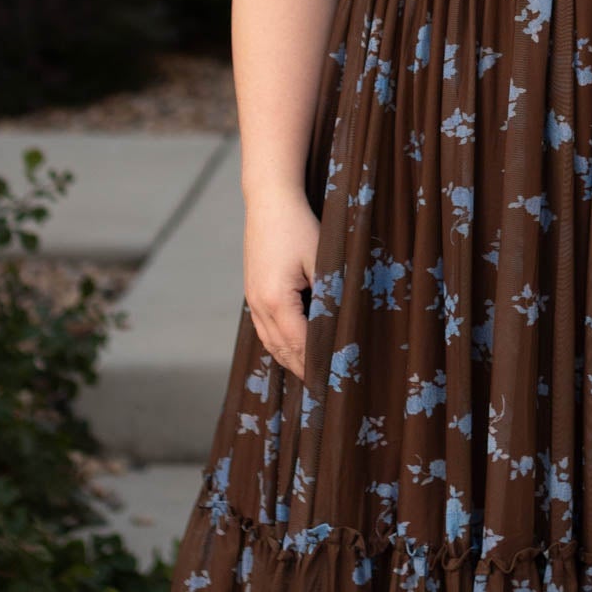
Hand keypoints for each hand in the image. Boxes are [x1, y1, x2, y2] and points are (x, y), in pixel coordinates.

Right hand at [241, 186, 320, 377]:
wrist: (269, 201)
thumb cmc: (299, 227)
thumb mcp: (322, 260)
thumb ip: (329, 295)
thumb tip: (339, 326)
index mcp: (276, 300)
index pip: (300, 345)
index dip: (317, 365)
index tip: (334, 382)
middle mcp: (259, 305)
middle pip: (282, 350)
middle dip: (304, 370)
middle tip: (326, 389)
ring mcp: (252, 299)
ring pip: (270, 342)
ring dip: (290, 360)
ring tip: (311, 376)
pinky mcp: (253, 292)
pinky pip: (265, 329)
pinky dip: (280, 344)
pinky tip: (293, 349)